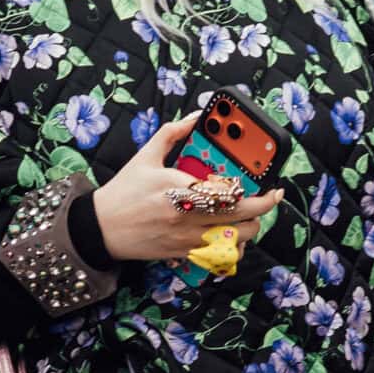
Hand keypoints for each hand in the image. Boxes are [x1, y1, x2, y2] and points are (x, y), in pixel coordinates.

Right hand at [91, 114, 282, 263]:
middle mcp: (187, 217)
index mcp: (180, 188)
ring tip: (247, 214)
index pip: (230, 193)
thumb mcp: (145, 156)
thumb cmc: (124, 191)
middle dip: (263, 209)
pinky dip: (232, 246)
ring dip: (248, 227)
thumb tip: (196, 117)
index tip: (272, 187)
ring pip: (235, 240)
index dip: (259, 193)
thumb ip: (172, 133)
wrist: (101, 228)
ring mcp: (187, 239)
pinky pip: (219, 255)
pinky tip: (230, 233)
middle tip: (269, 198)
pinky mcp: (183, 253)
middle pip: (242, 219)